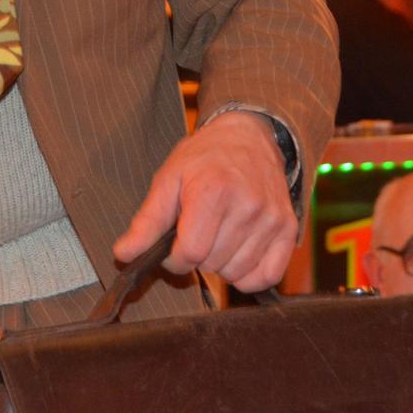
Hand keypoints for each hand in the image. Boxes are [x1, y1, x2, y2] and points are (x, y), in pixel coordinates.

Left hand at [113, 109, 295, 290]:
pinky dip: (249, 275)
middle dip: (197, 257)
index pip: (190, 254)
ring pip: (237, 274)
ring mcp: (271, 219)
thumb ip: (147, 221)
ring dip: (222, 264)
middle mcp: (247, 206)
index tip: (174, 245)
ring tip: (219, 235)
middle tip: (199, 231)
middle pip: (212, 265)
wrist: (249, 136)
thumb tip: (124, 253)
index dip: (174, 258)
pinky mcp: (288, 228)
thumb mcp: (169, 179)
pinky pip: (267, 276)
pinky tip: (238, 253)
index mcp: (213, 191)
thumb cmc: (206, 158)